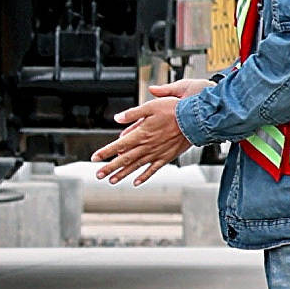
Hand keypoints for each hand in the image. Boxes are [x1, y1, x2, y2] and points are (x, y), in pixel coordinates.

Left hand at [94, 79, 209, 184]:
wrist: (195, 120)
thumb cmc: (173, 110)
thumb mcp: (149, 106)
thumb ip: (132, 114)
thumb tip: (117, 118)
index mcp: (141, 134)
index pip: (118, 145)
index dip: (106, 152)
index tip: (94, 158)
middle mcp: (147, 146)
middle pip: (124, 159)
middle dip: (110, 168)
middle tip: (98, 175)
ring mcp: (157, 153)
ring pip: (136, 166)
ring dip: (123, 174)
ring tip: (112, 180)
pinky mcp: (167, 157)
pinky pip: (153, 169)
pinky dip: (144, 176)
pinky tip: (137, 182)